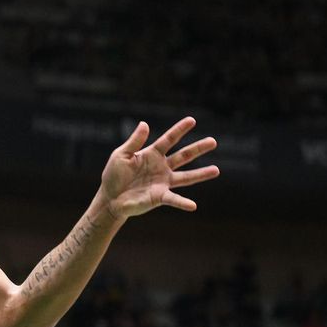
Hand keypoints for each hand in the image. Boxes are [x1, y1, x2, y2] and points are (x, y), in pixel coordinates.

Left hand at [97, 118, 220, 218]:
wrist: (110, 198)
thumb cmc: (114, 175)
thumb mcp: (121, 155)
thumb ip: (134, 141)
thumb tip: (144, 123)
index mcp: (152, 154)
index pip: (169, 140)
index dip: (179, 130)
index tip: (192, 120)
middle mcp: (161, 167)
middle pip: (183, 156)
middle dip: (198, 148)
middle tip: (213, 141)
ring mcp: (163, 182)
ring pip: (186, 177)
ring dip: (201, 174)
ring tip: (216, 170)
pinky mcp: (160, 197)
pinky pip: (174, 199)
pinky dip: (183, 203)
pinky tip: (193, 206)